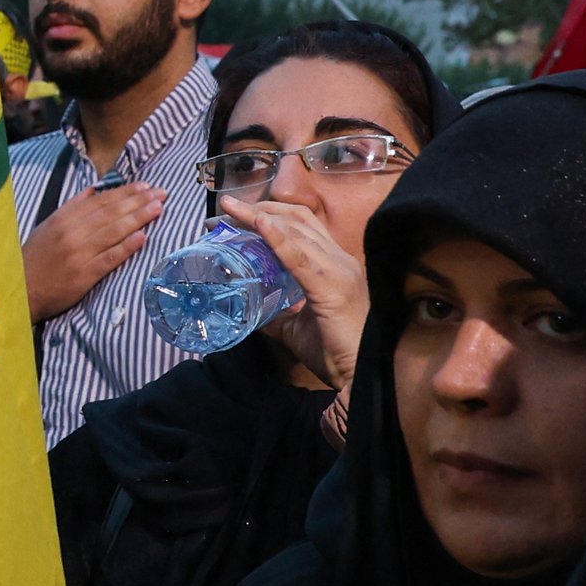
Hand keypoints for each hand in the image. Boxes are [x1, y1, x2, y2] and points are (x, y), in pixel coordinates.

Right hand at [26, 181, 161, 323]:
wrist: (21, 288)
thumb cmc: (37, 257)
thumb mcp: (48, 225)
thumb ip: (72, 207)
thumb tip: (94, 189)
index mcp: (63, 218)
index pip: (101, 201)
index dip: (125, 192)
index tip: (145, 186)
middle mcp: (72, 232)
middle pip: (111, 212)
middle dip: (138, 201)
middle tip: (161, 193)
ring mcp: (78, 253)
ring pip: (113, 231)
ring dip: (138, 218)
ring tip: (158, 208)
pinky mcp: (84, 274)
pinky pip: (109, 258)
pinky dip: (126, 247)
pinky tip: (143, 237)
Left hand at [217, 193, 364, 387]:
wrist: (361, 376)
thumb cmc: (335, 353)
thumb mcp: (297, 327)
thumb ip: (276, 314)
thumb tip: (249, 309)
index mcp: (334, 265)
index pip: (301, 225)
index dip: (269, 213)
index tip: (235, 213)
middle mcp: (339, 260)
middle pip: (296, 219)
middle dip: (258, 209)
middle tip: (224, 211)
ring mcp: (338, 270)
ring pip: (295, 230)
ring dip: (258, 218)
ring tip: (228, 214)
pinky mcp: (332, 286)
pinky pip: (300, 257)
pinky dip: (277, 238)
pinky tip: (258, 225)